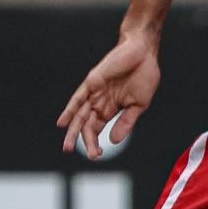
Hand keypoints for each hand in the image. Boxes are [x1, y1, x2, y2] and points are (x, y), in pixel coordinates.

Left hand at [56, 36, 160, 159]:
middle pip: (88, 125)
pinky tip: (62, 123)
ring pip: (80, 115)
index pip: (98, 129)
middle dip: (86, 142)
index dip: (96, 143)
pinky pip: (78, 98)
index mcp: (112, 108)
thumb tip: (114, 141)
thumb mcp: (139, 105)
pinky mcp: (92, 82)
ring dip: (74, 131)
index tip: (97, 155)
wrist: (144, 52)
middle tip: (88, 156)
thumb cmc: (144, 75)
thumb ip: (126, 122)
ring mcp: (95, 93)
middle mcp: (100, 102)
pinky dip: (70, 110)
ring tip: (68, 147)